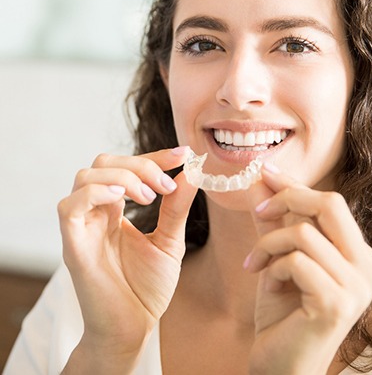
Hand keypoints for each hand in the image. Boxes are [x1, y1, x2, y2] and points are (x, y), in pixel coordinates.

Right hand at [57, 147, 196, 368]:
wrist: (134, 328)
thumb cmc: (147, 287)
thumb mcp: (169, 241)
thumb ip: (176, 207)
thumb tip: (192, 172)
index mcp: (115, 210)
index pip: (127, 166)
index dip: (154, 156)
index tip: (183, 154)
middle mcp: (95, 213)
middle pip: (104, 162)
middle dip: (140, 164)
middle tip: (165, 185)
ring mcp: (82, 227)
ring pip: (86, 176)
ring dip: (123, 177)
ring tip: (149, 197)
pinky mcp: (73, 245)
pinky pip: (70, 205)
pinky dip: (97, 192)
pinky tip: (123, 200)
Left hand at [244, 164, 371, 374]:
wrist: (281, 367)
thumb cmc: (283, 313)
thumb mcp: (278, 257)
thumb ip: (274, 221)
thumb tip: (260, 180)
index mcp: (359, 254)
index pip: (331, 203)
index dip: (295, 185)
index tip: (265, 172)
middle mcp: (368, 267)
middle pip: (330, 204)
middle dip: (288, 198)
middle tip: (259, 211)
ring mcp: (357, 286)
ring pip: (304, 232)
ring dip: (269, 244)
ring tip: (256, 264)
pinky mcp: (337, 303)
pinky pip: (296, 261)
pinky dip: (273, 267)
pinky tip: (268, 286)